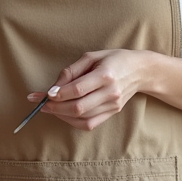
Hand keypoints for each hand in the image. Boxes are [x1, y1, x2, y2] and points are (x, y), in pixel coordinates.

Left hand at [27, 49, 154, 131]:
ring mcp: (113, 105)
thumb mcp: (91, 56)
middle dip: (56, 108)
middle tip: (41, 104)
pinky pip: (90, 124)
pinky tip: (64, 114)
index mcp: (105, 75)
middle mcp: (110, 92)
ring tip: (50, 108)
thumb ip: (71, 71)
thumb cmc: (113, 59)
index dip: (59, 94)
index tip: (46, 94)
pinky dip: (73, 122)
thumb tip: (54, 88)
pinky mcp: (113, 112)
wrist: (140, 70)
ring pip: (82, 118)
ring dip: (62, 115)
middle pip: (78, 107)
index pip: (78, 89)